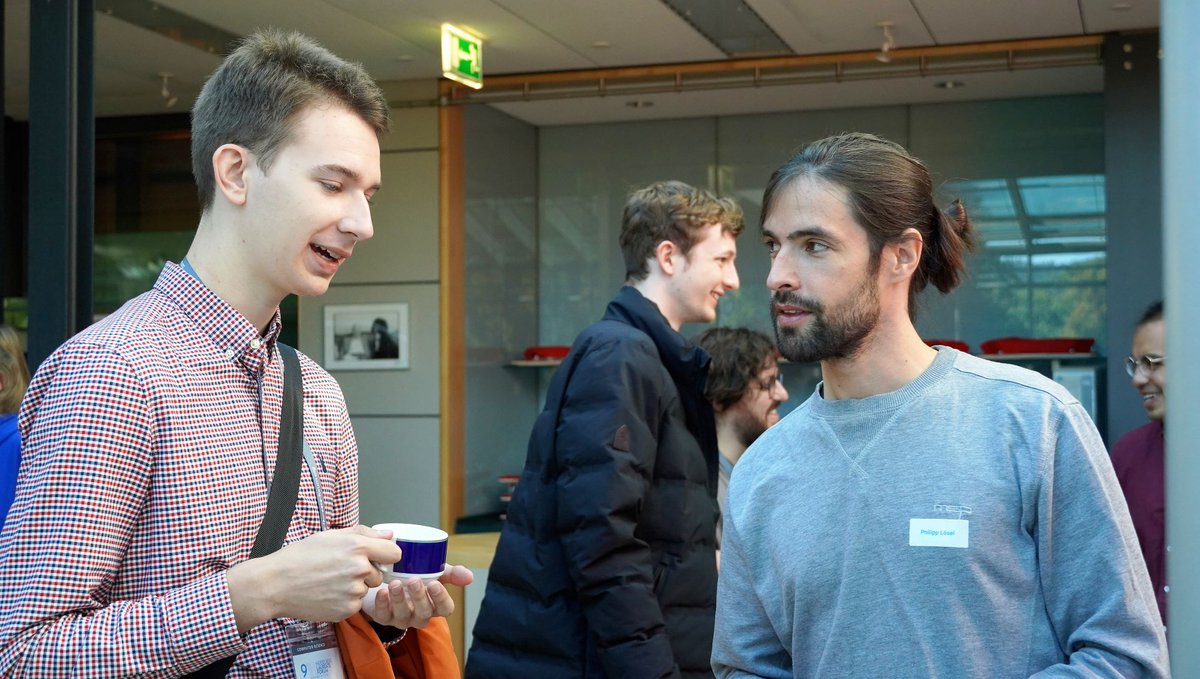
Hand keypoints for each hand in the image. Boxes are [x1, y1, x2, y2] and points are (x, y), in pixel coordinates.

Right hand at [228, 525, 401, 631]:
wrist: (276, 584)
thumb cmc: (300, 557)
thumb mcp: (331, 535)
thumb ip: (365, 533)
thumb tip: (389, 534)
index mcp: (358, 547)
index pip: (394, 553)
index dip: (386, 555)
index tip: (377, 557)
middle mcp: (359, 569)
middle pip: (380, 574)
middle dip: (366, 572)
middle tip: (340, 569)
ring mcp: (353, 592)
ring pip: (366, 589)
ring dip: (355, 587)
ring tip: (330, 581)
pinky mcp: (346, 610)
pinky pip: (356, 604)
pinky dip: (345, 601)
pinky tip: (327, 594)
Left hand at [364, 564, 473, 628]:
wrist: (387, 575)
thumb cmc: (415, 574)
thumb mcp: (435, 572)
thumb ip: (452, 573)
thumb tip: (470, 577)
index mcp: (435, 605)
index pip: (444, 609)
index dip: (441, 599)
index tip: (434, 583)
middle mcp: (420, 615)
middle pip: (424, 613)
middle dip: (419, 597)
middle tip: (414, 580)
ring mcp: (401, 619)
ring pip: (403, 616)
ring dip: (399, 599)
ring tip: (395, 583)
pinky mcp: (384, 618)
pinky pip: (383, 616)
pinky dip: (382, 604)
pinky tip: (382, 592)